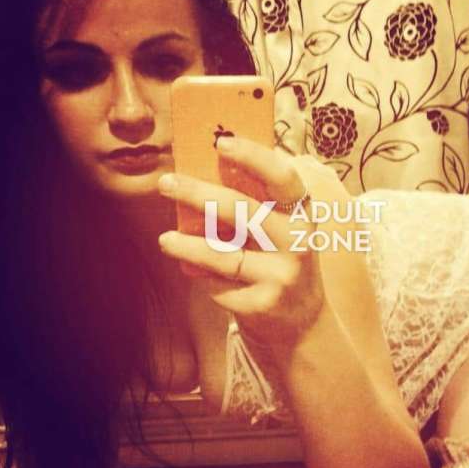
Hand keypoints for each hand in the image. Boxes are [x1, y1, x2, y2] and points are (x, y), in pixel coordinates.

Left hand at [157, 137, 324, 350]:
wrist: (303, 323)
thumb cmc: (282, 262)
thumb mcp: (283, 231)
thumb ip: (258, 204)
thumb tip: (208, 171)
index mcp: (303, 215)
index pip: (283, 178)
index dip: (254, 157)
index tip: (221, 143)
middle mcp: (298, 243)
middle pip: (242, 212)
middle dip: (198, 194)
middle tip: (166, 183)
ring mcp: (282, 276)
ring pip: (223, 255)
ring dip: (187, 245)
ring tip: (165, 239)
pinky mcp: (263, 305)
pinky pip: (219, 286)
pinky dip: (202, 277)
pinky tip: (194, 272)